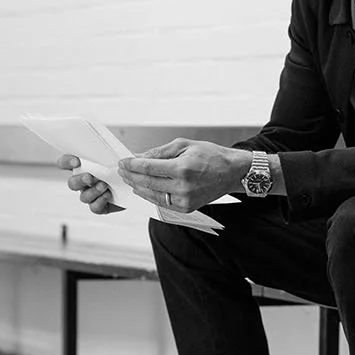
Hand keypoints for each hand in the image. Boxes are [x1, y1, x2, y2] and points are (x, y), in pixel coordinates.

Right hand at [56, 154, 124, 214]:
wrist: (135, 183)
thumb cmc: (123, 167)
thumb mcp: (118, 156)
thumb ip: (110, 153)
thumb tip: (111, 151)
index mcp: (83, 167)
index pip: (65, 163)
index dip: (66, 162)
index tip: (77, 161)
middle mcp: (83, 182)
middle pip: (72, 183)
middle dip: (79, 180)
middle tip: (89, 177)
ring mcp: (90, 195)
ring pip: (83, 197)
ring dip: (93, 191)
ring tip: (104, 186)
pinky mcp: (99, 206)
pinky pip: (94, 207)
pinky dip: (100, 201)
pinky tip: (108, 195)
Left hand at [117, 138, 250, 212]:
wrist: (232, 172)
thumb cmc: (211, 156)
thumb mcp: (184, 145)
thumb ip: (159, 152)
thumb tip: (139, 157)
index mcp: (182, 168)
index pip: (148, 167)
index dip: (132, 165)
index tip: (122, 162)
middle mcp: (183, 186)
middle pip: (147, 182)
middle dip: (131, 175)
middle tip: (122, 170)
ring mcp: (185, 200)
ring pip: (152, 195)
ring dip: (137, 186)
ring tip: (129, 178)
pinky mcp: (186, 208)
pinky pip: (162, 202)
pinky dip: (150, 195)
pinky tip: (143, 188)